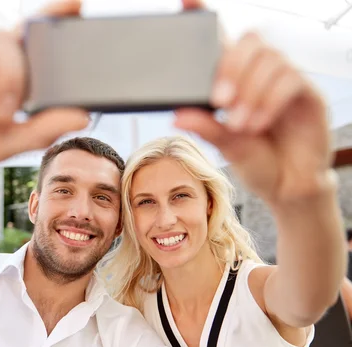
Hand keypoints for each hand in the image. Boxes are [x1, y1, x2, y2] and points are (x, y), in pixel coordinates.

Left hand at [174, 0, 332, 205]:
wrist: (288, 188)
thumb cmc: (256, 161)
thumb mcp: (225, 145)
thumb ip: (205, 127)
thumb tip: (177, 113)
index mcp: (236, 80)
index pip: (224, 41)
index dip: (206, 17)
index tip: (186, 1)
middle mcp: (261, 74)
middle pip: (252, 41)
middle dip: (232, 66)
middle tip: (219, 100)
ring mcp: (287, 81)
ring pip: (271, 59)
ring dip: (251, 91)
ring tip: (238, 124)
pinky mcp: (308, 94)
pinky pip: (291, 80)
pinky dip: (269, 101)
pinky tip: (257, 123)